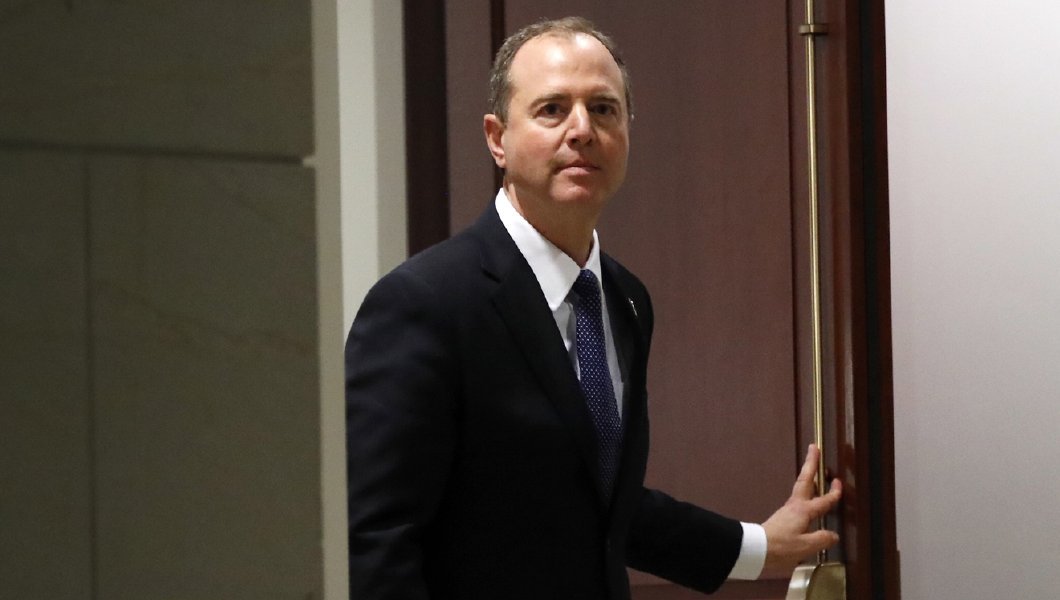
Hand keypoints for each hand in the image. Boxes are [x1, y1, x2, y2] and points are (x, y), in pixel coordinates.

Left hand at [760, 444, 841, 578]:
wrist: (755, 549)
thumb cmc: (780, 546)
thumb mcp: (806, 546)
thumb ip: (822, 539)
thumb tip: (833, 535)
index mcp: (803, 511)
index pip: (823, 500)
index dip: (833, 493)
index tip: (839, 482)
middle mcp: (795, 506)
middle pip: (804, 480)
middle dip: (810, 463)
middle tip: (814, 447)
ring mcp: (787, 510)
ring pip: (800, 488)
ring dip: (808, 477)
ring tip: (814, 471)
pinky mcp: (782, 517)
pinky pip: (797, 499)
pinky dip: (804, 492)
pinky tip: (807, 500)